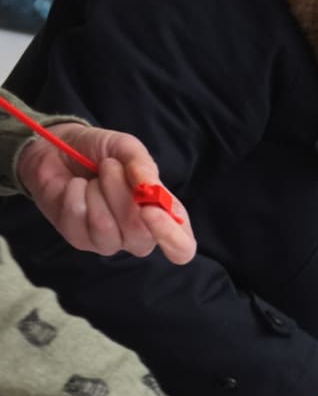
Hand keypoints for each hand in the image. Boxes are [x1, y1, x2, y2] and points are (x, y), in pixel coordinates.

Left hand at [17, 124, 194, 263]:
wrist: (58, 149)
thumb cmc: (101, 152)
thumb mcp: (127, 149)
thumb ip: (143, 167)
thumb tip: (151, 188)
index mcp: (163, 217)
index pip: (182, 247)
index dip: (171, 237)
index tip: (150, 211)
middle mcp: (139, 235)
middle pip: (139, 234)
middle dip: (121, 194)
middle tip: (110, 166)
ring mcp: (108, 241)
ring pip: (105, 227)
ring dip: (97, 191)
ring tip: (93, 176)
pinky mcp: (78, 239)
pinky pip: (78, 219)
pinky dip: (76, 193)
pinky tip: (76, 185)